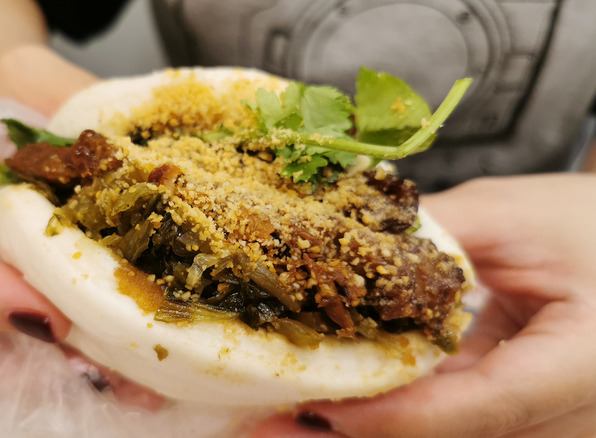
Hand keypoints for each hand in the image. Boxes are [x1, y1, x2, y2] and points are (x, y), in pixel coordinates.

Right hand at [0, 46, 96, 399]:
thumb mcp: (22, 73)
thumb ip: (65, 97)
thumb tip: (131, 156)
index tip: (49, 317)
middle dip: (20, 366)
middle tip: (104, 364)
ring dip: (48, 382)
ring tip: (126, 377)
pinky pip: (11, 368)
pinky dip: (60, 374)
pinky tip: (121, 365)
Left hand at [251, 174, 595, 437]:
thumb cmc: (594, 225)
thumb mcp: (515, 216)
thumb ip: (434, 236)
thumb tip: (346, 247)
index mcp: (580, 367)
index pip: (474, 408)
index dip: (386, 415)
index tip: (312, 403)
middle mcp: (568, 418)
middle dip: (351, 436)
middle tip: (264, 428)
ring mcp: (546, 425)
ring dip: (361, 431)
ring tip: (278, 423)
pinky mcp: (520, 416)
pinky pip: (449, 423)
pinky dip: (389, 414)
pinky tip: (331, 404)